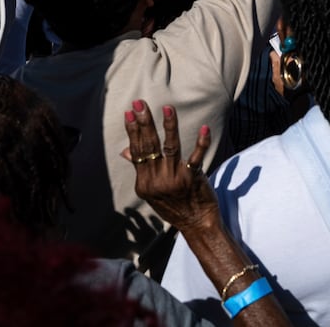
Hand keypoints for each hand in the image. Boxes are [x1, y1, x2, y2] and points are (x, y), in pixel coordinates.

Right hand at [123, 100, 217, 234]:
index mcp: (144, 183)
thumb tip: (125, 151)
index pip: (137, 151)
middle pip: (149, 147)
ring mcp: (175, 180)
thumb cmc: (174, 205)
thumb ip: (141, 169)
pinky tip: (204, 129)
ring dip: (169, 127)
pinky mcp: (193, 179)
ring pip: (170, 148)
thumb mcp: (151, 192)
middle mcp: (157, 181)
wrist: (196, 224)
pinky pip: (197, 158)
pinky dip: (201, 143)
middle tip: (140, 103)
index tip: (129, 113)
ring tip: (167, 109)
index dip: (133, 131)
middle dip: (144, 123)